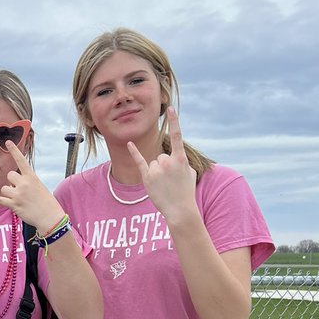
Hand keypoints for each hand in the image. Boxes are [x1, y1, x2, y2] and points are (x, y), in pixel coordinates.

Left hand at [0, 143, 64, 232]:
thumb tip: (13, 183)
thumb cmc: (46, 202)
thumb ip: (27, 181)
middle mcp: (24, 183)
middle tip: (21, 191)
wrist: (50, 217)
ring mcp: (18, 194)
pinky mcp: (14, 205)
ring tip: (19, 199)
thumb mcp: (39, 186)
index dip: (14, 150)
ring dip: (9, 193)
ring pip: (4, 188)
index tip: (7, 142)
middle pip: (9, 175)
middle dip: (12, 182)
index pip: (21, 160)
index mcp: (32, 177)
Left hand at [127, 109, 196, 223]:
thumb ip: (181, 161)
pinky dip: (134, 153)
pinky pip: (139, 161)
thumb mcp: (190, 173)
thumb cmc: (186, 192)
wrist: (180, 210)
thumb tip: (175, 156)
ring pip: (153, 163)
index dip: (174, 121)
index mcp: (180, 159)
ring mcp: (156, 169)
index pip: (176, 136)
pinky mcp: (147, 177)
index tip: (170, 108)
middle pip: (161, 156)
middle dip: (165, 167)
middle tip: (171, 181)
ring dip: (157, 173)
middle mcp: (167, 161)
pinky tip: (129, 144)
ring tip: (164, 185)